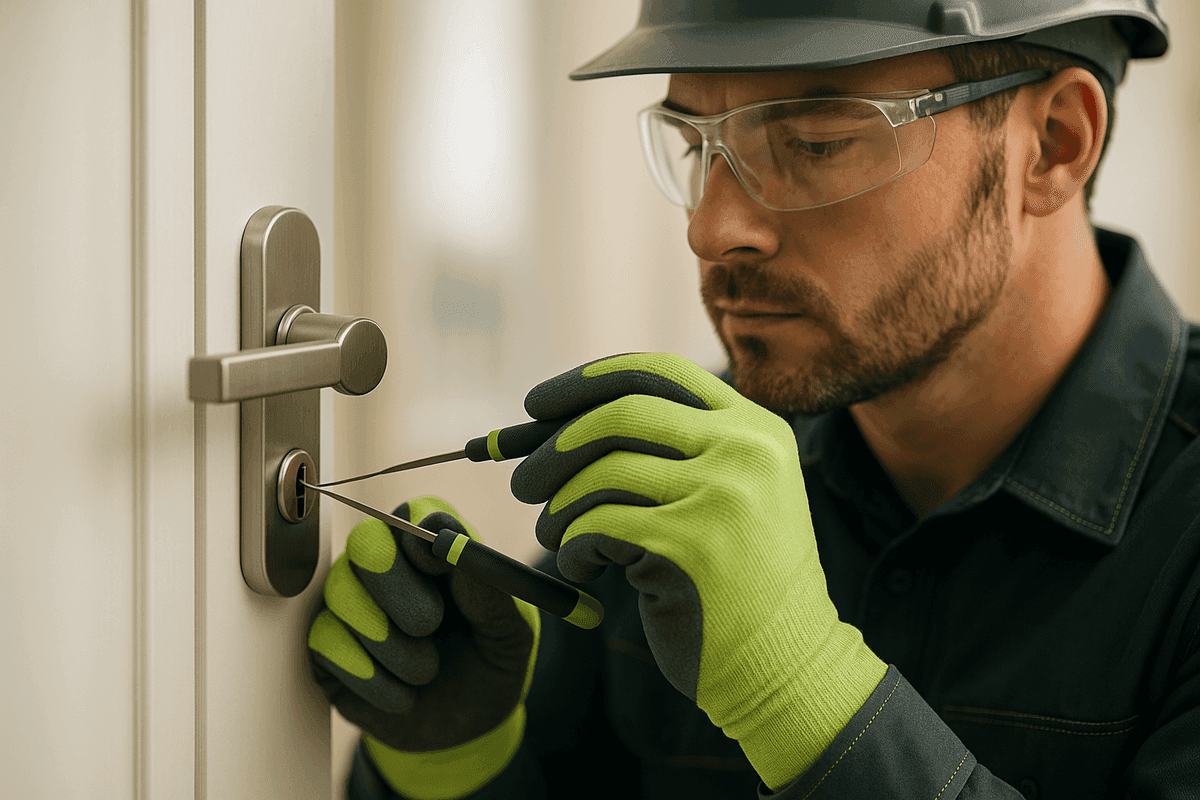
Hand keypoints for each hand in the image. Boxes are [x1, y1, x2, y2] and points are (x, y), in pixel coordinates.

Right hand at [307, 497, 538, 797]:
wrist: (463, 731)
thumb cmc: (490, 667)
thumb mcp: (511, 636)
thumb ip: (491, 592)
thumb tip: (456, 548)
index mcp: (438, 547)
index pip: (415, 514)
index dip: (420, 539)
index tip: (437, 570)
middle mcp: (389, 563)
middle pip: (366, 542)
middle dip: (397, 589)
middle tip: (429, 627)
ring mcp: (352, 600)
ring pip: (343, 593)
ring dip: (391, 644)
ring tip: (426, 673)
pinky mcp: (326, 642)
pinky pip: (325, 641)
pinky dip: (370, 677)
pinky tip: (402, 697)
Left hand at [511, 353, 884, 788]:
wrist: (788, 665)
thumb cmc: (734, 582)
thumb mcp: (722, 497)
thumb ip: (663, 454)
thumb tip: (547, 424)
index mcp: (755, 428)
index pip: (657, 372)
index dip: (586, 382)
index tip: (536, 406)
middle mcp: (746, 450)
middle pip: (619, 414)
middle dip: (552, 447)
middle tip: (523, 483)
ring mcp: (725, 495)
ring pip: (601, 473)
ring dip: (558, 508)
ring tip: (555, 536)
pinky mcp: (694, 546)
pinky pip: (598, 527)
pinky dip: (572, 547)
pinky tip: (583, 569)